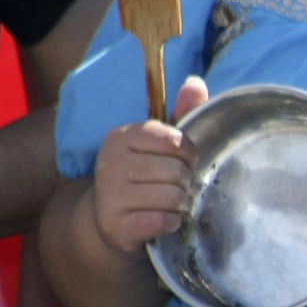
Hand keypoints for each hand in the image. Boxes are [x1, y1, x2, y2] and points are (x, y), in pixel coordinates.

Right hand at [90, 75, 209, 253]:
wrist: (111, 222)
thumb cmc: (143, 178)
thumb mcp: (158, 146)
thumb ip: (181, 115)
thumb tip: (196, 82)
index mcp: (122, 136)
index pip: (175, 141)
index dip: (189, 155)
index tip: (183, 162)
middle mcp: (111, 161)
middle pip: (176, 172)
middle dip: (184, 183)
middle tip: (173, 188)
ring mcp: (110, 193)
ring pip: (172, 197)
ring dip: (178, 205)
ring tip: (166, 204)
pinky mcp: (116, 223)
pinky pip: (163, 221)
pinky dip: (171, 224)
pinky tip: (162, 221)